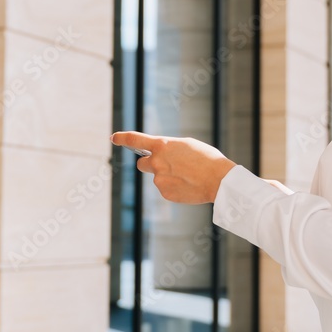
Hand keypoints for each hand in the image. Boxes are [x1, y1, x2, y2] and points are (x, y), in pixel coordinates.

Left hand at [110, 130, 235, 204]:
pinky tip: (187, 185)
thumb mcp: (186, 145)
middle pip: (142, 163)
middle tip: (166, 165)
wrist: (218, 180)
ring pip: (157, 177)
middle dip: (150, 164)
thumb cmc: (206, 159)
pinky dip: (173, 187)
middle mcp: (156, 162)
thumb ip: (169, 149)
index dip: (122, 138)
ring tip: (187, 176)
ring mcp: (159, 179)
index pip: (135, 139)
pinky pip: (166, 189)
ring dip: (167, 176)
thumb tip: (162, 156)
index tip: (113, 138)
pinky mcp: (165, 193)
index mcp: (162, 146)